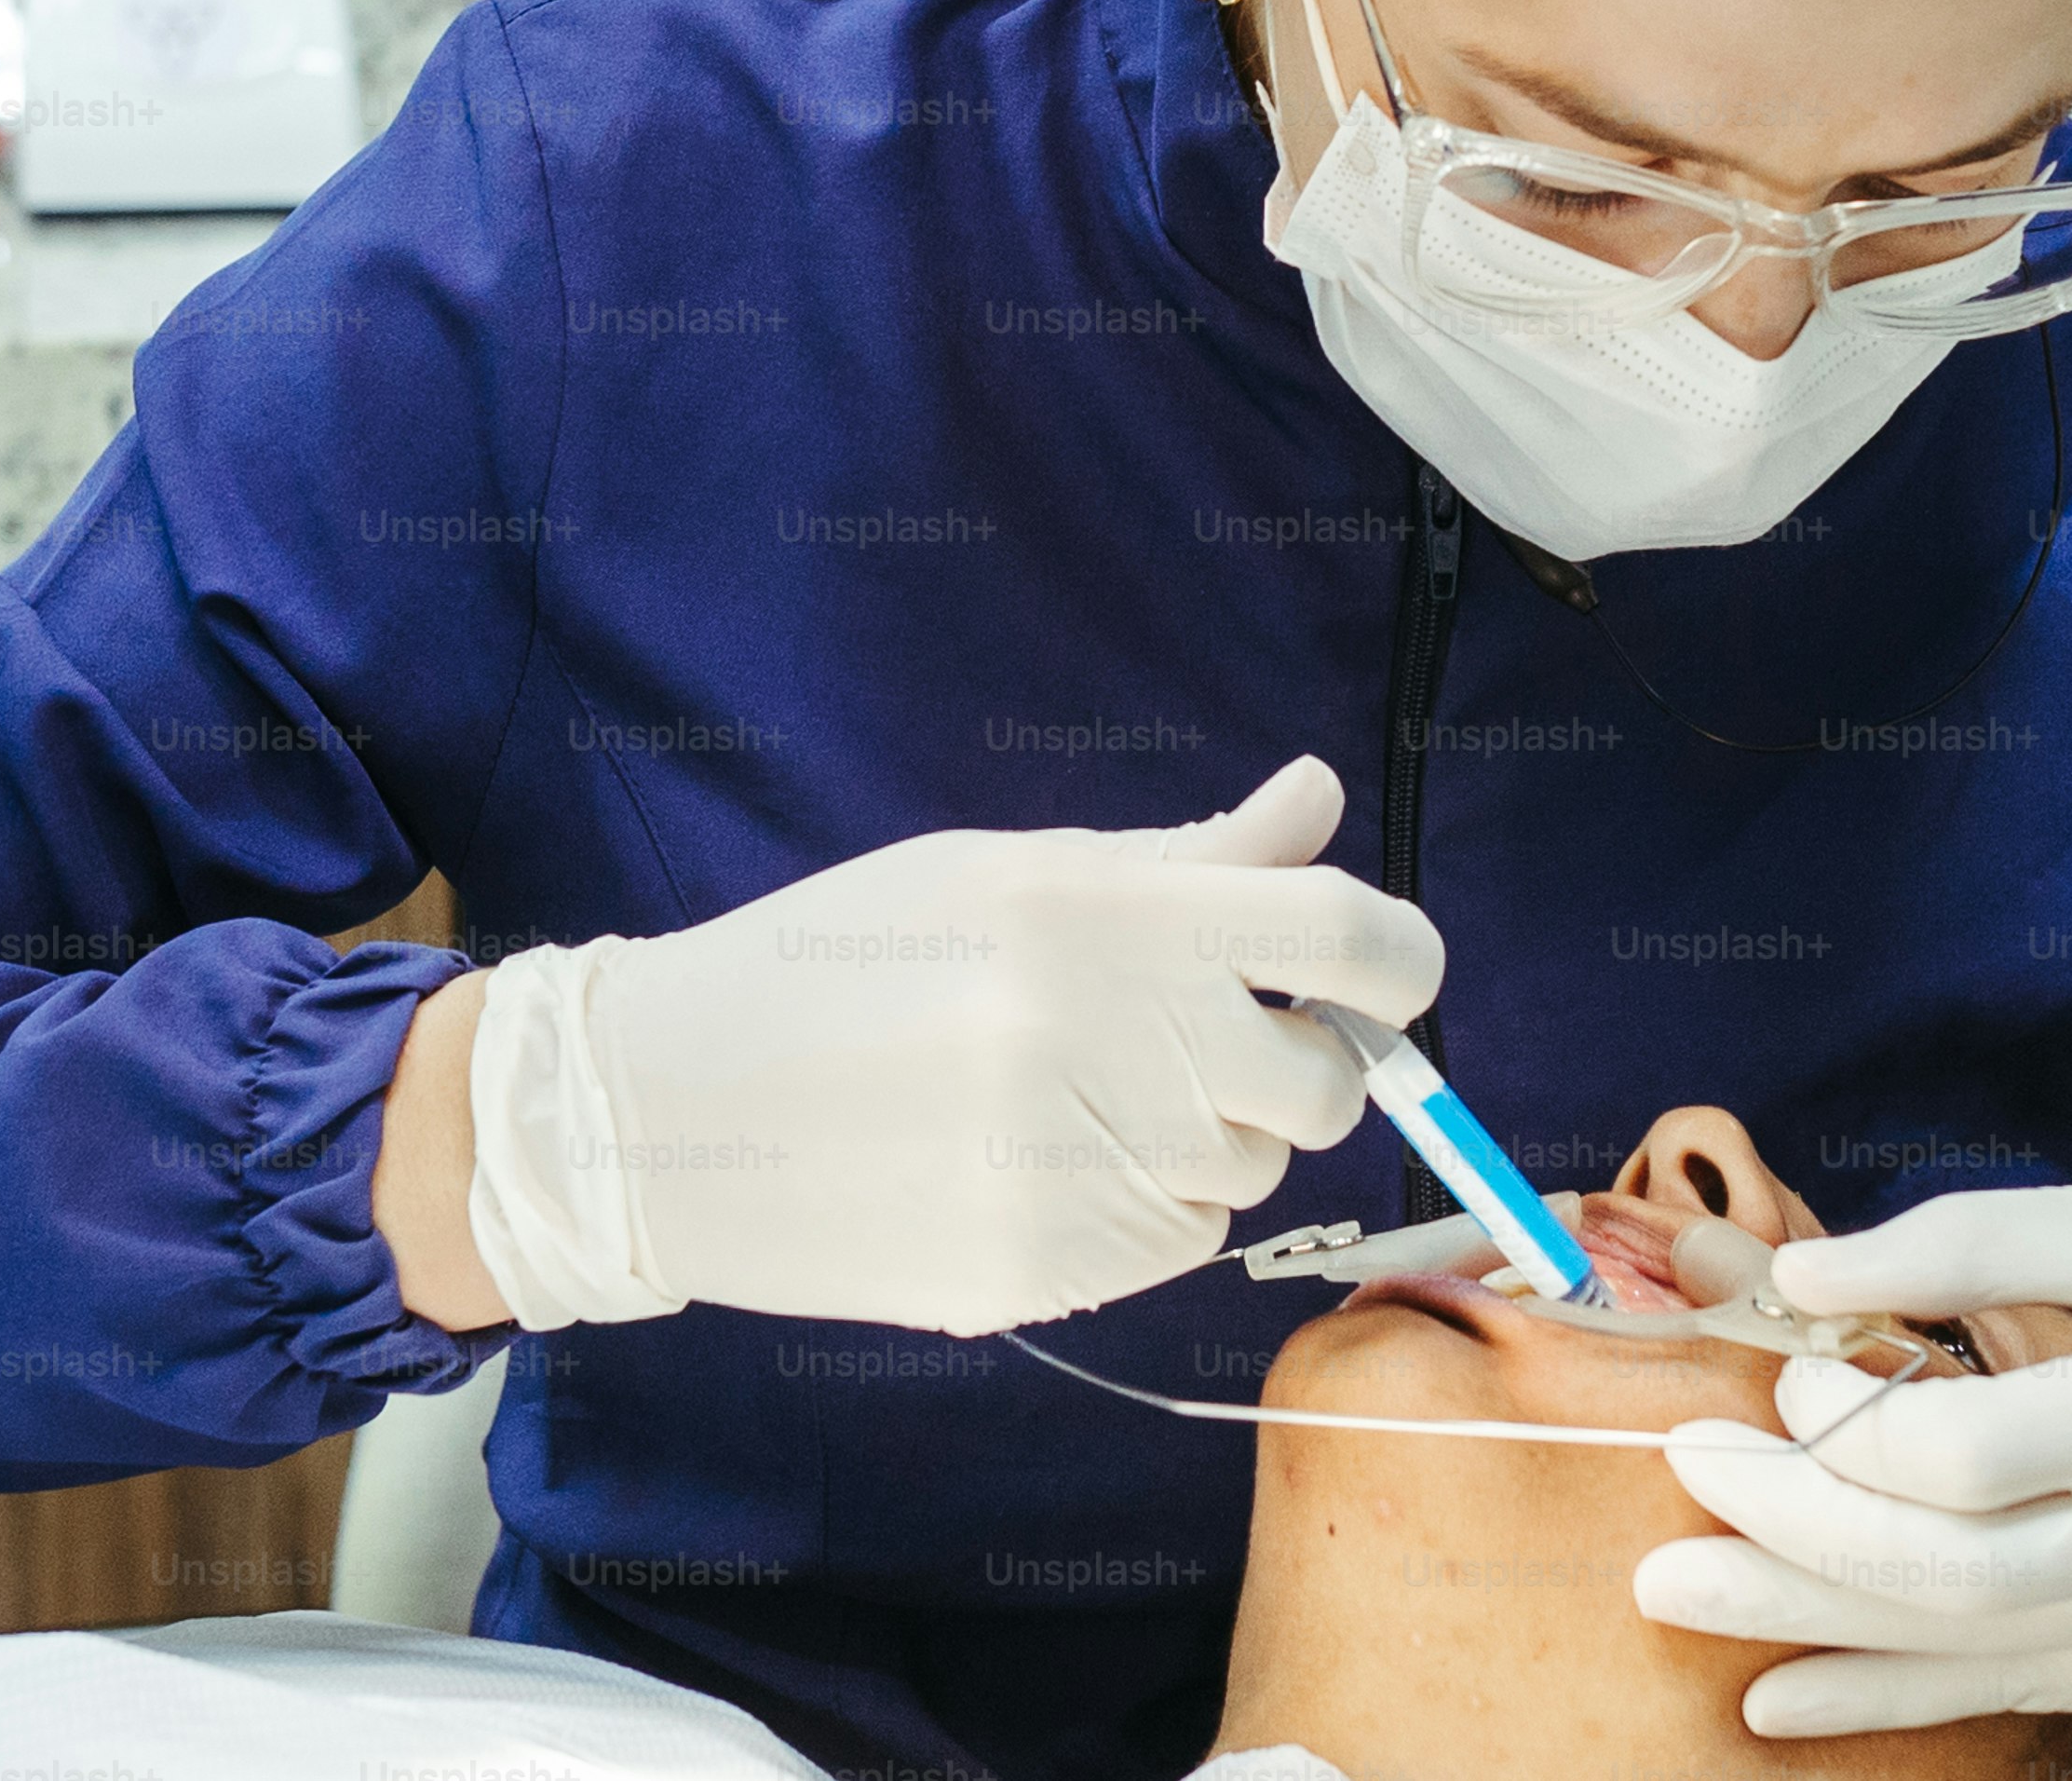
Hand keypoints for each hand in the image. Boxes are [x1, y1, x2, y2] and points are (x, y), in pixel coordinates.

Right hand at [455, 757, 1440, 1336]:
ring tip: (1072, 1094)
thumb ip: (1186, 859)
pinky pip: (1182, 1241)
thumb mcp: (1006, 873)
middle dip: (1295, 1063)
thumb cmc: (841, 963)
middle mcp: (1110, 1042)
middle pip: (1326, 1081)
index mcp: (1104, 916)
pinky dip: (1143, 1206)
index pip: (1350, 934)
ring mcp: (1081, 1168)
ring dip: (1207, 1136)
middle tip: (1198, 1037)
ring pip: (1255, 1169)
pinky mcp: (1049, 1270)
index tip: (1384, 972)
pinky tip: (1033, 1161)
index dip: (1401, 959)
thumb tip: (1319, 801)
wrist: (670, 1110)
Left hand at [1632, 1177, 2071, 1731]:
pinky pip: (2033, 1691)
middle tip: (1671, 1503)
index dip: (1846, 1427)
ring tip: (1676, 1598)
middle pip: (1954, 1573)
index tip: (1780, 1384)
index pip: (1970, 1453)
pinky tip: (1783, 1696)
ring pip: (1978, 1648)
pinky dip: (1902, 1694)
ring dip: (1812, 1627)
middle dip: (1793, 1542)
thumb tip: (1796, 1280)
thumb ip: (1969, 1245)